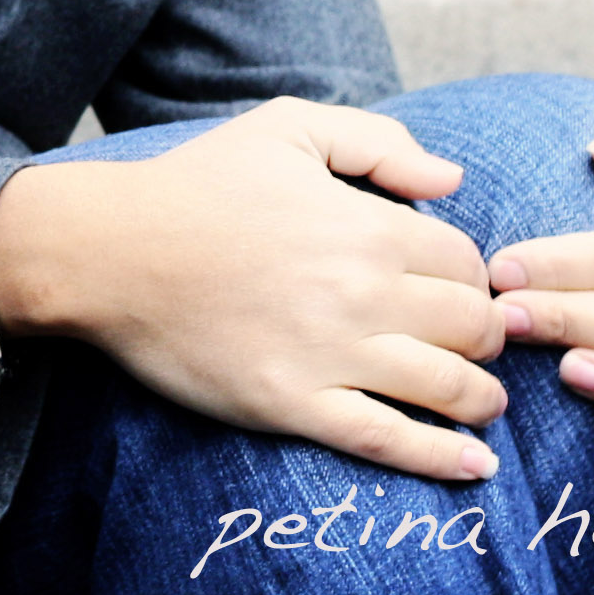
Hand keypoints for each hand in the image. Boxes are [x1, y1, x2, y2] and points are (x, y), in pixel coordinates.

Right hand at [0, 97, 507, 479]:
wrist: (107, 251)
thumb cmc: (194, 186)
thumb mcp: (282, 128)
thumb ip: (375, 141)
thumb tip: (453, 181)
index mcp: (364, 226)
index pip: (466, 264)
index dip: (472, 277)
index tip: (456, 289)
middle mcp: (360, 292)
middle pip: (473, 329)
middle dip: (486, 338)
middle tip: (473, 344)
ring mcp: (328, 354)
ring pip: (449, 390)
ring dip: (481, 400)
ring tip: (479, 403)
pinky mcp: (293, 404)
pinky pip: (390, 441)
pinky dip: (443, 459)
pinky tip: (473, 466)